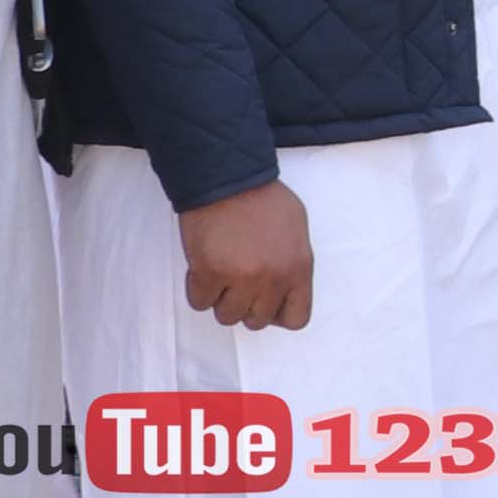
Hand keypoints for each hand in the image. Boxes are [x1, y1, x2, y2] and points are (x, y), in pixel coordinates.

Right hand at [178, 180, 315, 331]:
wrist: (227, 177)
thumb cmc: (262, 198)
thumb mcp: (296, 230)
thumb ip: (293, 264)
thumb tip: (283, 289)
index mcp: (299, 268)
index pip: (296, 318)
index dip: (277, 313)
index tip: (265, 301)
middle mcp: (273, 279)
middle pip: (257, 321)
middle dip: (245, 304)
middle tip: (237, 281)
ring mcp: (240, 279)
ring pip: (227, 316)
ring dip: (220, 298)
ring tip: (220, 271)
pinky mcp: (209, 274)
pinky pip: (200, 302)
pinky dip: (198, 288)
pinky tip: (203, 266)